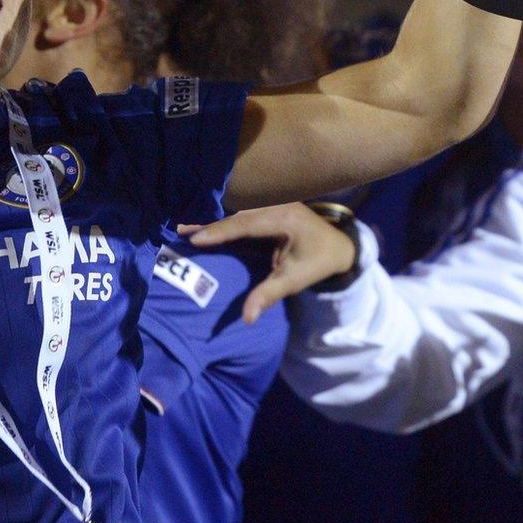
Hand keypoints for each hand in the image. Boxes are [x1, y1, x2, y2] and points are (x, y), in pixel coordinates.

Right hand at [178, 204, 359, 324]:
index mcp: (285, 218)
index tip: (196, 239)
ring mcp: (276, 203)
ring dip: (215, 221)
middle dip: (211, 225)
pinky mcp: (272, 206)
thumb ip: (268, 296)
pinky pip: (245, 212)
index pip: (246, 223)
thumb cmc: (317, 263)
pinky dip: (226, 221)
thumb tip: (246, 318)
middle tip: (182, 232)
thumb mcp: (294, 281)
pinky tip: (206, 225)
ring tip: (187, 228)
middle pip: (238, 215)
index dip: (220, 231)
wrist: (339, 247)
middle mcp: (279, 205)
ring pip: (239, 211)